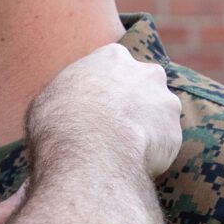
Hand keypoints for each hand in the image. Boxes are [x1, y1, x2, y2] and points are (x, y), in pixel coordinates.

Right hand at [26, 44, 182, 177]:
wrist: (88, 150)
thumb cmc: (59, 121)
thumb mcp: (48, 98)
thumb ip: (67, 94)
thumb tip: (62, 106)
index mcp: (113, 57)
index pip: (116, 65)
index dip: (107, 87)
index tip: (98, 105)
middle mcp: (146, 73)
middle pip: (145, 87)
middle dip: (134, 105)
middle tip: (114, 129)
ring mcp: (165, 103)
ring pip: (159, 117)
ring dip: (146, 132)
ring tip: (121, 153)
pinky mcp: (174, 134)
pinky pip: (163, 147)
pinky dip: (151, 156)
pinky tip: (131, 166)